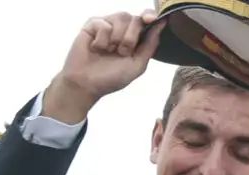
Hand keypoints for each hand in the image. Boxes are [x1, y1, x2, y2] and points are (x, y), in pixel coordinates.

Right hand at [47, 10, 164, 121]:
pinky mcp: (92, 24)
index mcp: (135, 37)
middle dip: (131, 38)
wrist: (87, 84)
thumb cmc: (111, 77)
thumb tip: (161, 25)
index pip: (146, 19)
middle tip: (121, 53)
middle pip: (135, 19)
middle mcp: (122, 28)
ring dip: (117, 38)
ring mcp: (107, 24)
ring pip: (121, 17)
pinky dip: (102, 40)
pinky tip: (96, 48)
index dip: (150, 16)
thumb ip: (150, 45)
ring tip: (109, 51)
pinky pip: (104, 24)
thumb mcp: (137, 65)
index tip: (150, 19)